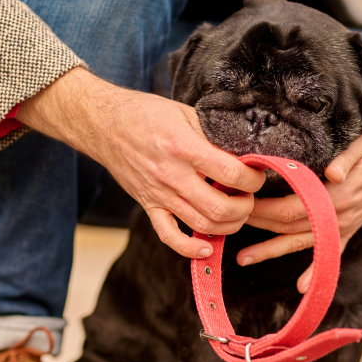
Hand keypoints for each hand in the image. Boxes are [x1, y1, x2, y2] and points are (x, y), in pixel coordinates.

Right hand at [17, 67, 265, 257]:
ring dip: (228, 226)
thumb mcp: (185, 113)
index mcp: (184, 148)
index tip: (257, 175)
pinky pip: (170, 237)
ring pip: (202, 226)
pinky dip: (190, 249)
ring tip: (236, 213)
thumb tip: (243, 153)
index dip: (253, 179)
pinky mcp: (149, 206)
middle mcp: (172, 176)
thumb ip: (213, 135)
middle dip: (245, 207)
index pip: (232, 174)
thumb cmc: (146, 114)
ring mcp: (159, 195)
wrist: (103, 124)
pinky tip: (207, 247)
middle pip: (220, 208)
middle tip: (249, 197)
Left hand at [236, 80, 361, 291]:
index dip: (264, 209)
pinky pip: (331, 251)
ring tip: (243, 259)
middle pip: (290, 226)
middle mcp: (340, 214)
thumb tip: (334, 173)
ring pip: (302, 242)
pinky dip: (316, 270)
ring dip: (272, 251)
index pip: (292, 207)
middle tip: (227, 227)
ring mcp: (345, 223)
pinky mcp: (350, 225)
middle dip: (258, 227)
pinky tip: (303, 287)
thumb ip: (349, 157)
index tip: (240, 206)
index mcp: (338, 194)